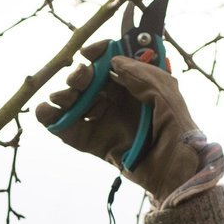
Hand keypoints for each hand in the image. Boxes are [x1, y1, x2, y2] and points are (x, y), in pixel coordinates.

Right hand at [37, 40, 210, 203]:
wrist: (176, 171)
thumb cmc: (178, 129)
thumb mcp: (166, 93)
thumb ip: (141, 74)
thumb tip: (112, 62)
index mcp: (136, 84)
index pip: (111, 61)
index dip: (97, 53)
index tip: (87, 53)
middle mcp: (118, 101)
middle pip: (88, 81)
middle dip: (78, 76)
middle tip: (79, 79)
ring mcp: (106, 122)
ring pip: (75, 103)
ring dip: (63, 96)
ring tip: (64, 98)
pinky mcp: (96, 144)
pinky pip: (70, 131)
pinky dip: (54, 122)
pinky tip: (46, 113)